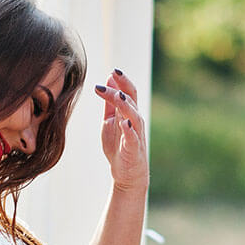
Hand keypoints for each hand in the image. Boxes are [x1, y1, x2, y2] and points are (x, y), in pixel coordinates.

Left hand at [95, 70, 147, 193]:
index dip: (120, 81)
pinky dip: (129, 130)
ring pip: (134, 116)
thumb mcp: (110, 120)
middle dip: (124, 86)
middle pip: (132, 99)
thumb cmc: (118, 145)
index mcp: (128, 112)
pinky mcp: (133, 149)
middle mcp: (135, 120)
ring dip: (126, 105)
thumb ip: (110, 102)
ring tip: (119, 96)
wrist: (125, 173)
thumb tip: (109, 79)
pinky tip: (124, 122)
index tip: (111, 71)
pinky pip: (133, 138)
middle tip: (114, 73)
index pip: (127, 91)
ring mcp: (135, 134)